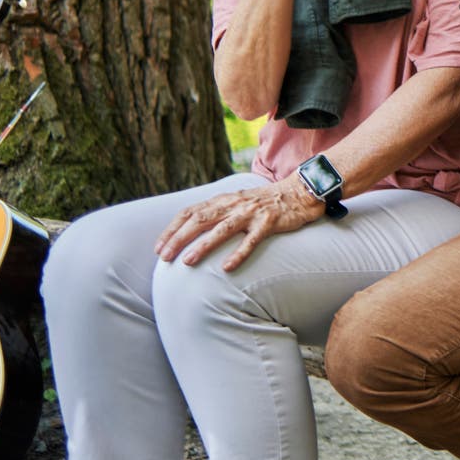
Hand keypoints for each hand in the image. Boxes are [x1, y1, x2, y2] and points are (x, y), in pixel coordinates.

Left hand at [155, 178, 325, 271]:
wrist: (300, 192)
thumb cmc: (266, 203)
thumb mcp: (238, 202)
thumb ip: (219, 212)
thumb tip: (194, 230)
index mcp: (224, 199)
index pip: (191, 211)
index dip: (172, 228)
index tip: (159, 247)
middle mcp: (234, 204)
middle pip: (201, 219)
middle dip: (179, 238)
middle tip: (164, 257)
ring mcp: (252, 212)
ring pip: (223, 229)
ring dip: (203, 245)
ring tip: (188, 262)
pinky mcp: (269, 222)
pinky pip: (252, 239)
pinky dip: (239, 253)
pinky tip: (227, 267)